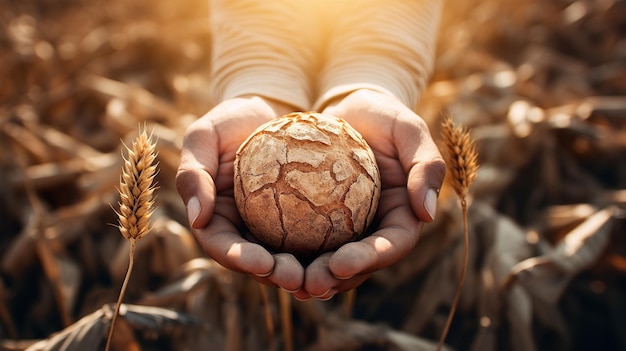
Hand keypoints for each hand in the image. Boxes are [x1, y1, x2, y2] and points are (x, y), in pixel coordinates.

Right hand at [176, 96, 306, 292]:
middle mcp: (242, 230)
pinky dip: (325, 249)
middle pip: (257, 261)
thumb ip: (194, 174)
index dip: (241, 260)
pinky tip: (347, 251)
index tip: (264, 263)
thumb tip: (196, 219)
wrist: (267, 111)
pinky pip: (313, 237)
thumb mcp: (204, 136)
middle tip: (298, 278)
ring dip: (304, 272)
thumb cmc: (230, 120)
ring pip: (287, 257)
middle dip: (275, 276)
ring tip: (324, 276)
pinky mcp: (299, 221)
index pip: (223, 247)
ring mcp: (270, 228)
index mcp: (215, 218)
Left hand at [296, 89, 445, 299]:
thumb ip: (426, 166)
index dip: (370, 260)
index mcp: (403, 215)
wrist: (349, 109)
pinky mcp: (320, 222)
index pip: (392, 245)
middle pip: (361, 264)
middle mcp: (376, 229)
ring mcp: (348, 228)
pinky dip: (291, 253)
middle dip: (337, 280)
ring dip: (312, 276)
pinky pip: (306, 241)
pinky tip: (268, 261)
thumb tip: (427, 214)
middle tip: (310, 283)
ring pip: (331, 261)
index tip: (341, 264)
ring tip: (288, 281)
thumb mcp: (409, 129)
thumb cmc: (383, 115)